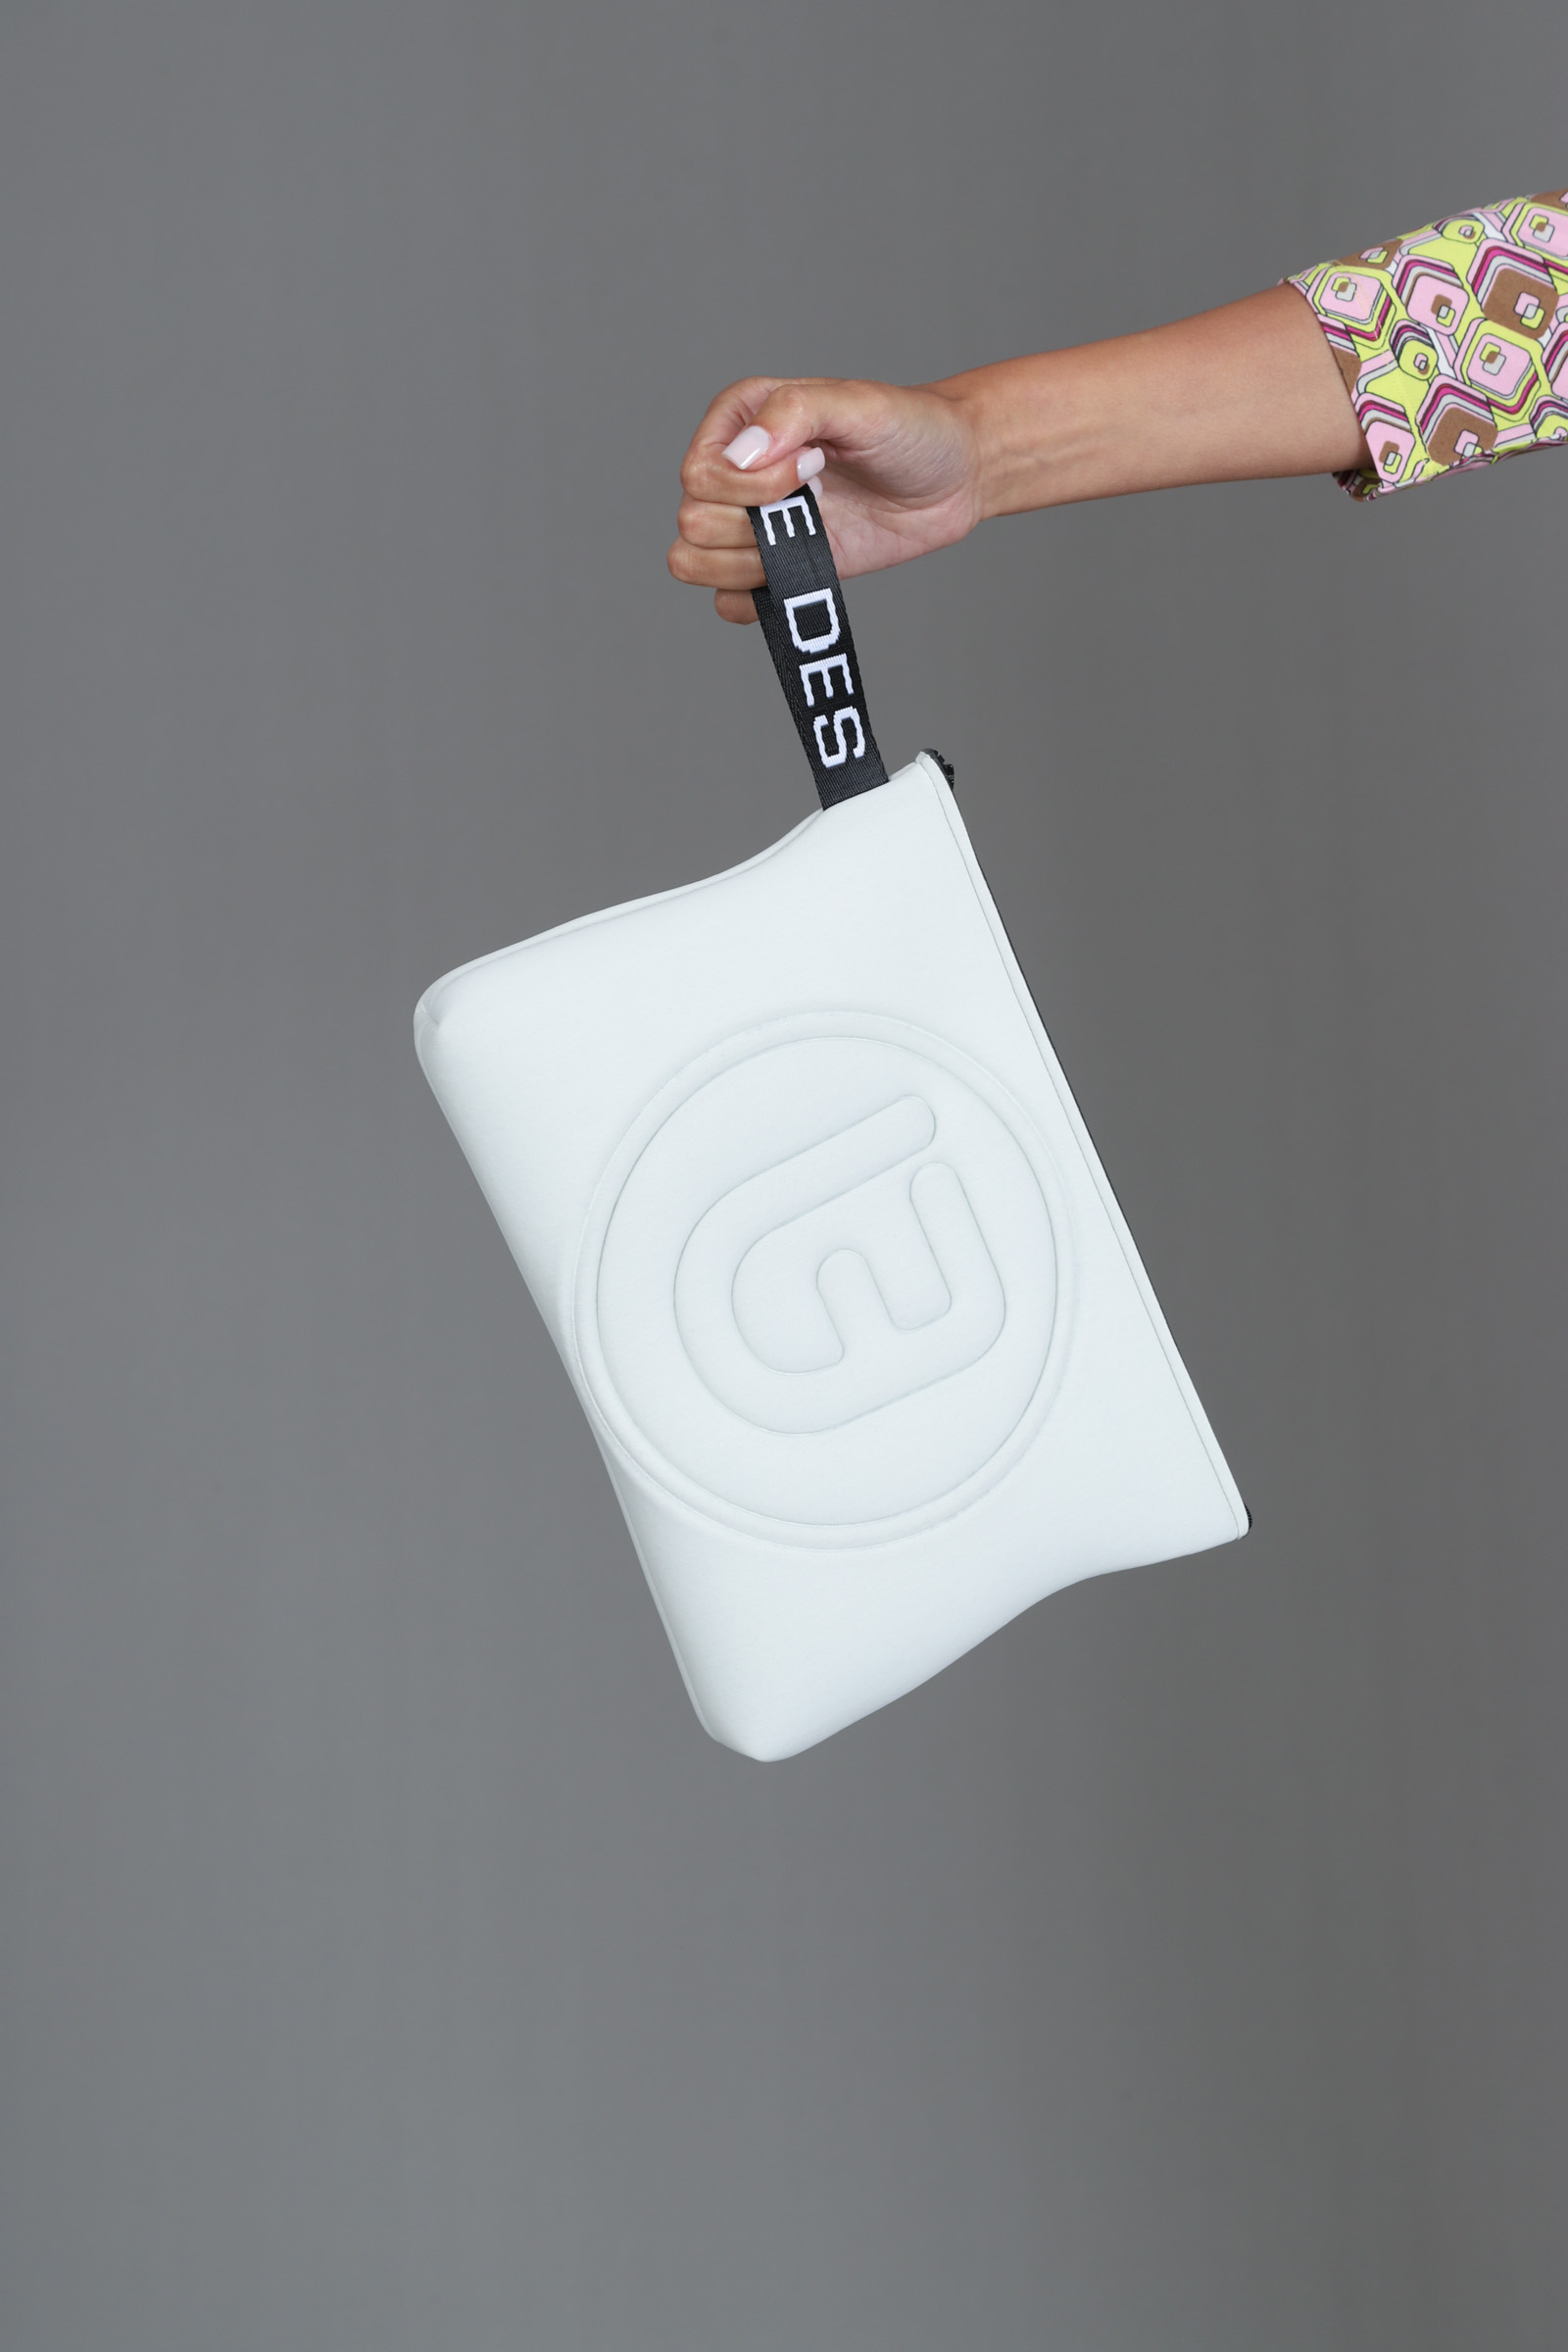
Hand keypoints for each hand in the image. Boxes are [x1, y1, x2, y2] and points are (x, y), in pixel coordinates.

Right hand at [668, 375, 984, 623]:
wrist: (953, 478)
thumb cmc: (909, 429)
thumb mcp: (858, 404)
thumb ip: (795, 412)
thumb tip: (743, 455)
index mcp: (738, 421)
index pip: (699, 474)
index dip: (750, 486)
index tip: (815, 465)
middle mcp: (734, 473)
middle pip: (694, 523)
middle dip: (756, 524)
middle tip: (818, 498)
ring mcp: (751, 524)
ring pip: (697, 565)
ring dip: (754, 564)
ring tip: (812, 533)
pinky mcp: (774, 568)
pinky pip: (728, 604)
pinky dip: (757, 600)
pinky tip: (801, 572)